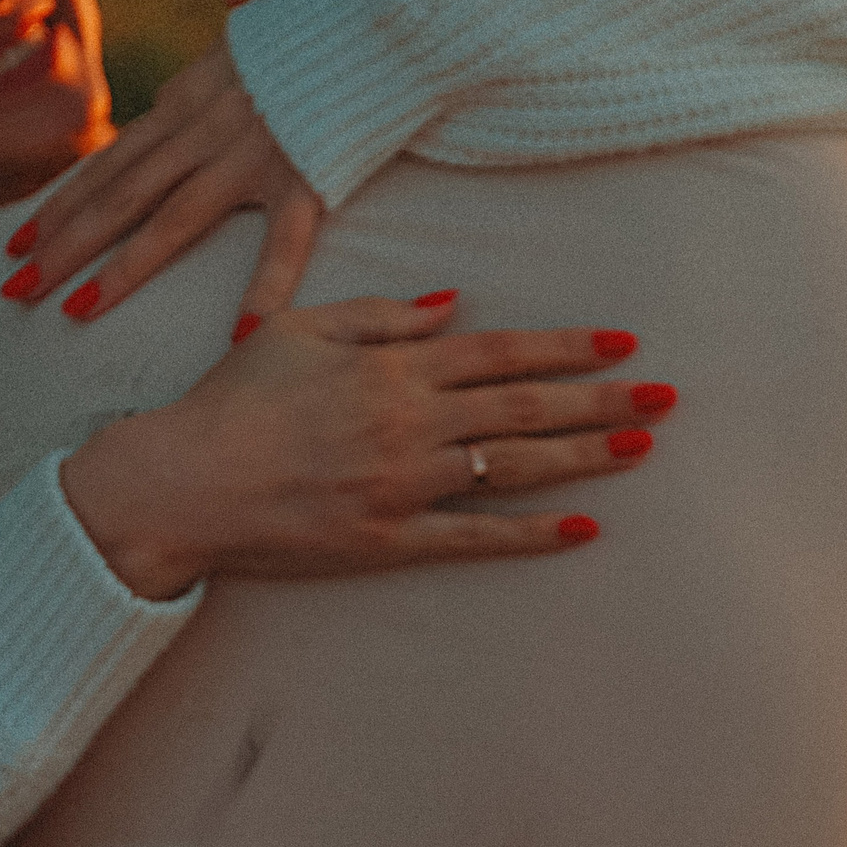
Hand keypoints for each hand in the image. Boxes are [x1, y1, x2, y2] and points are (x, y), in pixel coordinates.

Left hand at [4, 43, 323, 326]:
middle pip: (120, 197)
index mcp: (185, 104)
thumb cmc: (305, 39)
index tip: (17, 243)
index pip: (109, 163)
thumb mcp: (228, 61)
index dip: (60, 204)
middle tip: (14, 289)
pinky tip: (241, 332)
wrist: (371, 10)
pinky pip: (285, 241)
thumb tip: (156, 126)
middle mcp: (205, 131)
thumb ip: (193, 101)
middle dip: (63, 245)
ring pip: (174, 218)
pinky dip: (265, 287)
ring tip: (77, 311)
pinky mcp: (308, 174)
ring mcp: (253, 154)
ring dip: (123, 268)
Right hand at [59, 293, 672, 597]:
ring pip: (515, 466)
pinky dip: (532, 533)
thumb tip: (456, 305)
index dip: (566, 347)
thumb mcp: (299, 328)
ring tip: (642, 446)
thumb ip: (381, 316)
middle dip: (601, 399)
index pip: (500, 352)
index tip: (621, 343)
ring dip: (585, 455)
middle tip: (665, 395)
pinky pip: (476, 537)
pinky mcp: (388, 541)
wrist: (181, 480)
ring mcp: (404, 486)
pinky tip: (585, 526)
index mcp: (392, 369)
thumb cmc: (232, 399)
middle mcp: (409, 424)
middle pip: (525, 406)